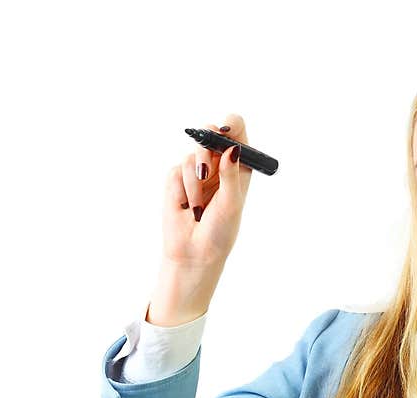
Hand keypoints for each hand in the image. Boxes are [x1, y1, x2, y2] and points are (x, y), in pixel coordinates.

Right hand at [161, 113, 252, 268]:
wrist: (194, 252)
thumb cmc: (220, 231)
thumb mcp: (232, 203)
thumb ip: (231, 174)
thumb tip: (232, 148)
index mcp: (239, 167)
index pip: (237, 132)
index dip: (232, 126)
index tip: (225, 132)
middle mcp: (219, 165)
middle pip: (211, 133)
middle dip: (207, 150)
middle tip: (206, 171)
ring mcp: (197, 170)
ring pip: (193, 154)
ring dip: (195, 182)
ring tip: (199, 206)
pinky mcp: (177, 178)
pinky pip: (177, 170)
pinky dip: (183, 189)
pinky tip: (187, 206)